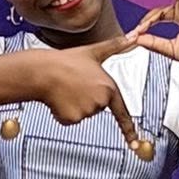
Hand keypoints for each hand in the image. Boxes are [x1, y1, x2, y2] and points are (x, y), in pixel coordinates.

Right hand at [27, 37, 145, 152]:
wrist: (44, 71)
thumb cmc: (66, 61)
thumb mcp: (93, 52)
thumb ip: (115, 46)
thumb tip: (132, 36)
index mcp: (108, 87)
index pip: (122, 112)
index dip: (129, 129)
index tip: (134, 142)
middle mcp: (100, 101)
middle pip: (97, 108)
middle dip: (87, 99)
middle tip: (76, 85)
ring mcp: (86, 112)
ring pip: (83, 114)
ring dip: (75, 105)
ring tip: (66, 90)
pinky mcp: (72, 119)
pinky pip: (70, 119)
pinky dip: (64, 112)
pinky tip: (60, 99)